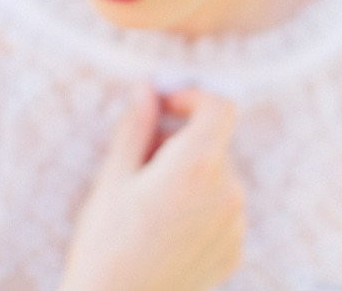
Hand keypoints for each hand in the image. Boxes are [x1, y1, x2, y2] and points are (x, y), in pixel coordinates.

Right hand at [60, 85, 246, 290]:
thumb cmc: (105, 244)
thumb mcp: (113, 178)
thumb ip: (136, 127)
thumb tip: (146, 89)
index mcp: (198, 165)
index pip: (220, 107)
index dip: (193, 98)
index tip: (164, 108)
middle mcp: (228, 191)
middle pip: (214, 143)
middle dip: (181, 142)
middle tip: (139, 163)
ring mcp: (236, 225)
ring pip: (218, 177)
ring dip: (190, 175)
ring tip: (148, 204)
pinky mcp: (235, 251)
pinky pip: (222, 210)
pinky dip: (199, 207)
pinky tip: (164, 231)